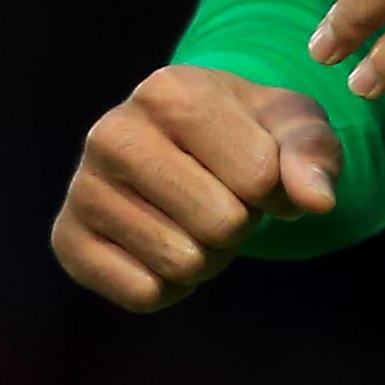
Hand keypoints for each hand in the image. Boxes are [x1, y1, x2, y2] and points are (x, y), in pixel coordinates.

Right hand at [50, 65, 340, 312]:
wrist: (183, 151)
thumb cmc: (246, 132)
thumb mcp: (290, 126)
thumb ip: (312, 153)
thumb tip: (317, 200)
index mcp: (168, 90)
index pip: (257, 175)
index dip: (275, 190)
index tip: (257, 171)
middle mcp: (112, 132)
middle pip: (220, 223)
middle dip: (239, 224)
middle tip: (222, 200)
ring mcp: (82, 187)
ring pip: (182, 263)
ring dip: (207, 257)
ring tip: (192, 220)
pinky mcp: (66, 240)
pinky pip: (143, 295)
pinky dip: (169, 287)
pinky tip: (160, 246)